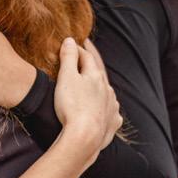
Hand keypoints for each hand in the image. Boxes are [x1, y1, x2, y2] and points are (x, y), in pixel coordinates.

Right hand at [53, 38, 120, 163]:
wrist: (85, 137)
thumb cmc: (72, 106)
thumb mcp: (66, 77)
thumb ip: (68, 58)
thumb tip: (70, 40)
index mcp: (96, 76)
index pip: (87, 57)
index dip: (78, 49)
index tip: (71, 43)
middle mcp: (108, 90)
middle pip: (98, 74)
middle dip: (90, 66)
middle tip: (83, 59)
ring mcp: (112, 106)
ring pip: (106, 92)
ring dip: (99, 87)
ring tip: (92, 85)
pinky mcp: (112, 122)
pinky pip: (110, 111)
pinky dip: (105, 107)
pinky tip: (102, 109)